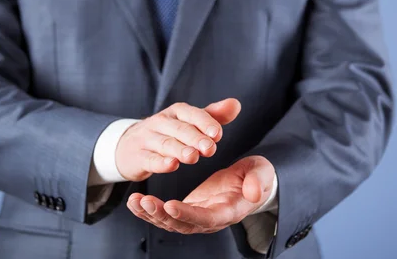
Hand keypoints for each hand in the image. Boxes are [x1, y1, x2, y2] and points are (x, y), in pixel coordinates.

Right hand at [115, 99, 240, 180]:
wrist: (128, 146)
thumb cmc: (166, 133)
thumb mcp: (187, 122)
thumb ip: (212, 116)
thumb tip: (236, 104)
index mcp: (176, 112)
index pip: (191, 114)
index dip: (204, 122)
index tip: (218, 134)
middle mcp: (161, 122)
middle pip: (179, 129)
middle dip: (195, 138)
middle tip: (210, 149)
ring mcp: (147, 138)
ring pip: (165, 143)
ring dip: (179, 150)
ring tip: (193, 157)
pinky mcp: (138, 156)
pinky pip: (149, 159)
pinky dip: (160, 162)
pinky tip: (171, 165)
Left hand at [126, 155, 274, 233]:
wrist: (253, 182)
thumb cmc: (258, 177)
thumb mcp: (262, 173)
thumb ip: (258, 182)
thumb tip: (254, 193)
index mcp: (228, 211)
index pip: (206, 218)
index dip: (188, 215)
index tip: (169, 206)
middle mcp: (211, 219)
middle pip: (183, 224)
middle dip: (161, 215)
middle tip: (144, 201)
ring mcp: (198, 216)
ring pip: (171, 222)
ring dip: (151, 213)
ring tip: (134, 200)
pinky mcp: (189, 210)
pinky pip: (167, 213)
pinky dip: (150, 209)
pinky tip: (135, 200)